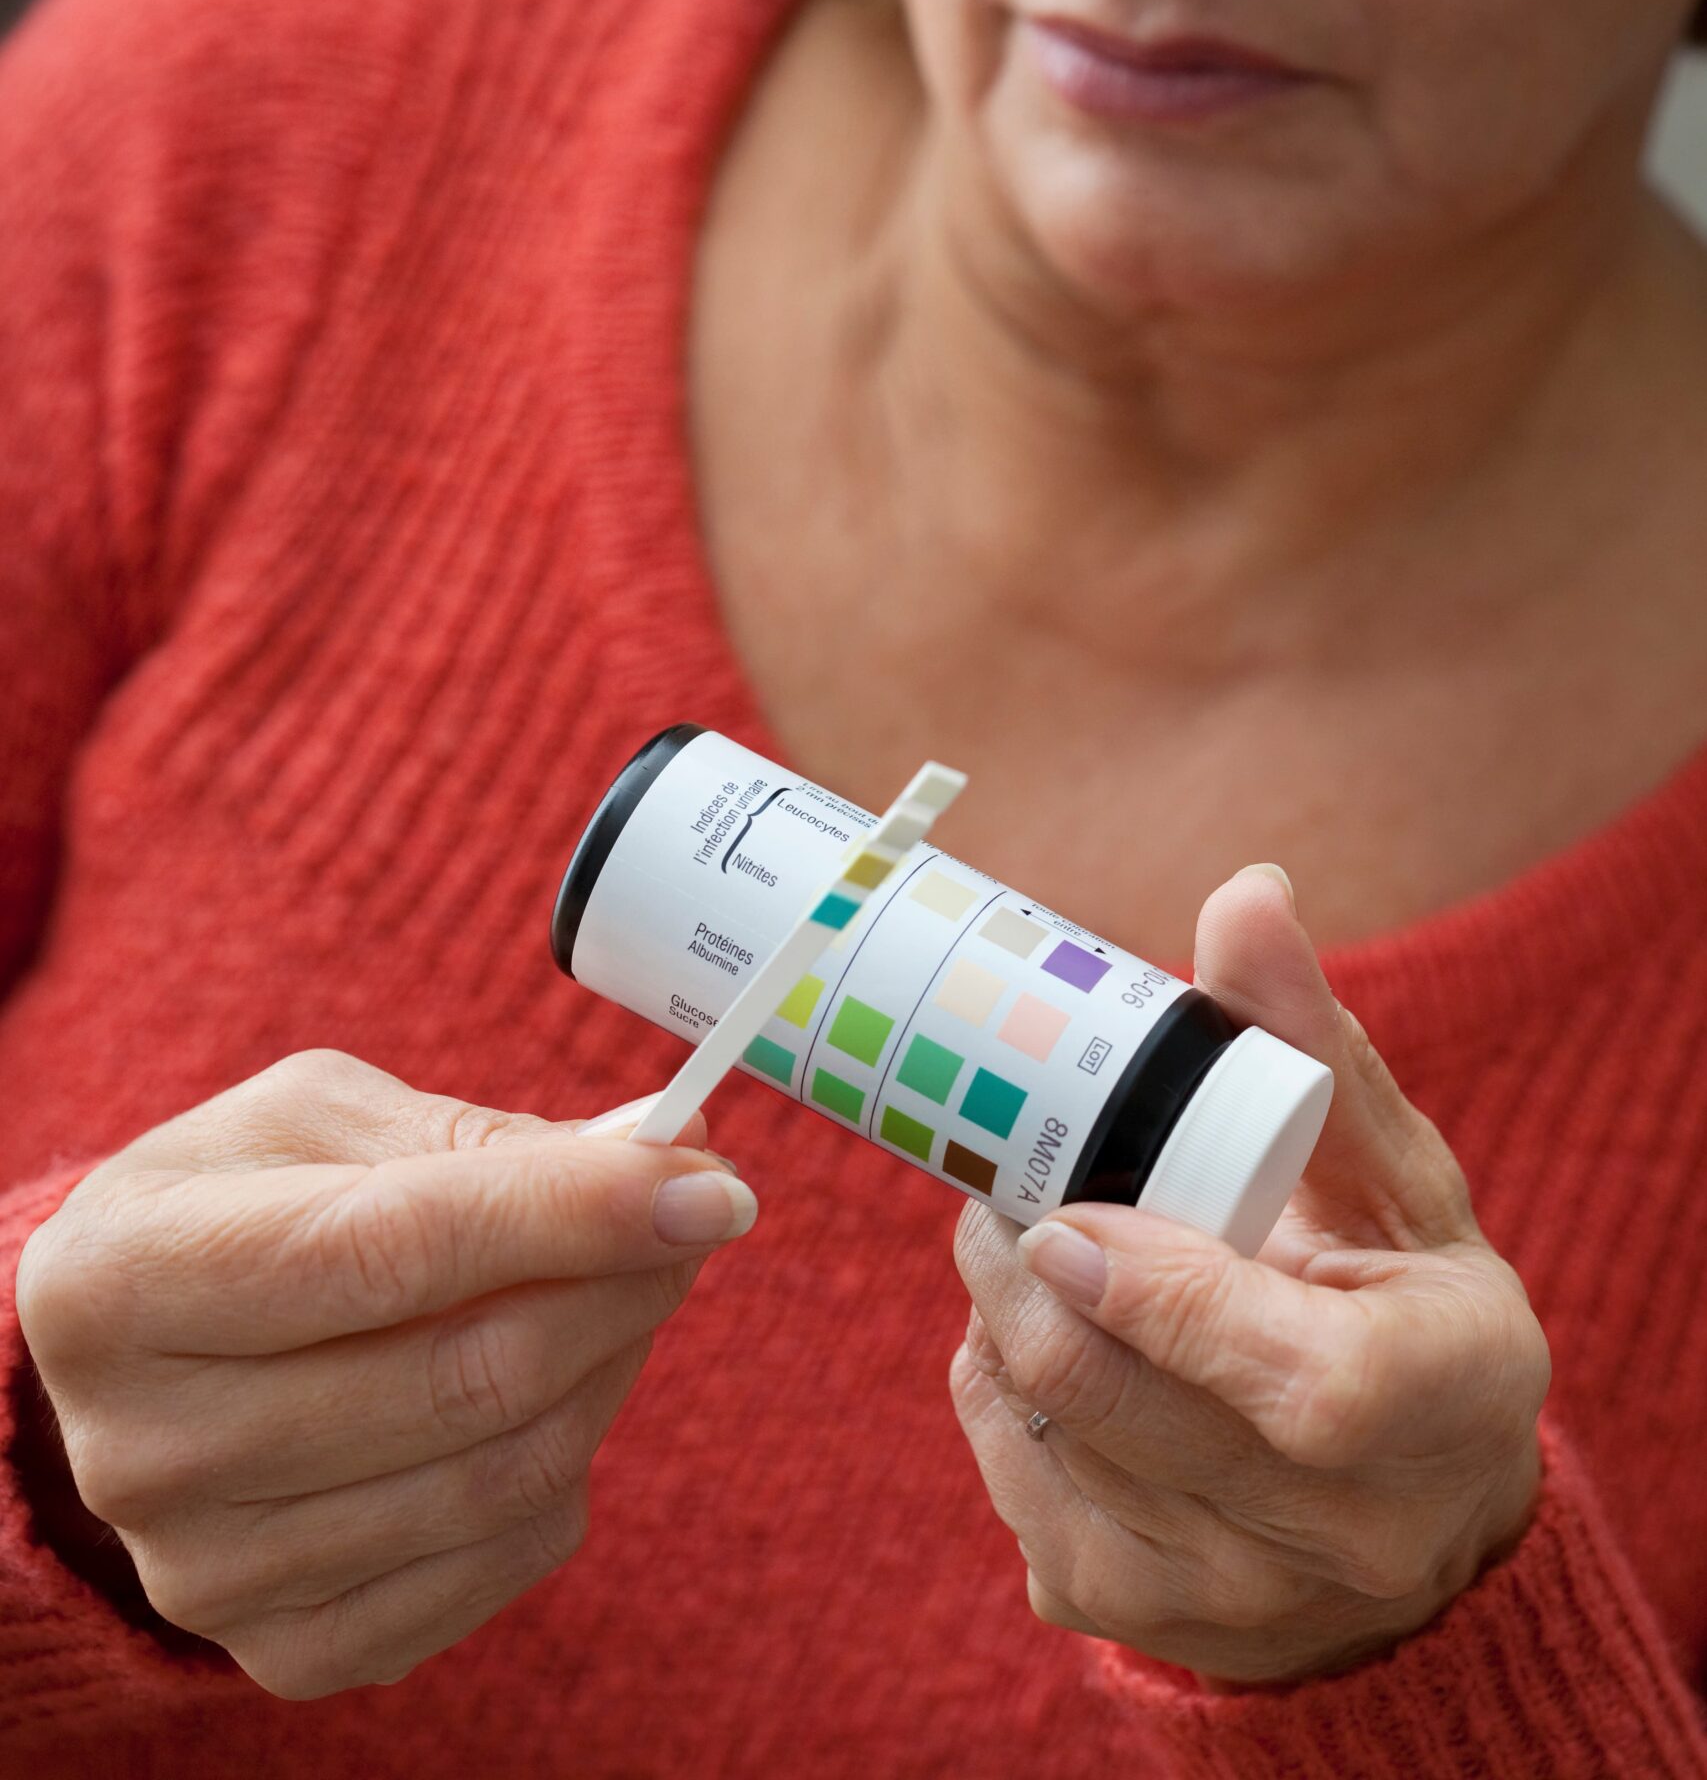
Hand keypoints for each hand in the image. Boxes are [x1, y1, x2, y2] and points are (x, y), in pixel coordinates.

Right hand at [15, 1051, 754, 1697]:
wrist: (131, 1361)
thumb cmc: (237, 1203)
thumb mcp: (315, 1120)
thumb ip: (477, 1138)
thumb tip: (658, 1150)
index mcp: (122, 1280)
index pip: (392, 1250)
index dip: (571, 1214)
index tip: (710, 1181)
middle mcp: (144, 1448)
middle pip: (465, 1376)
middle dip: (622, 1282)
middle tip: (698, 1210)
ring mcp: (210, 1573)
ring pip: (502, 1475)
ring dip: (613, 1362)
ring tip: (633, 1282)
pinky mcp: (286, 1651)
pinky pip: (499, 1563)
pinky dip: (569, 1464)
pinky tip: (563, 1384)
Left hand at [950, 865, 1548, 1687]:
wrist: (1408, 1510)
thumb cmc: (1404, 1307)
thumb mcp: (1395, 1178)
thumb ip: (1312, 1042)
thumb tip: (1247, 894)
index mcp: (1444, 1399)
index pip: (1299, 1382)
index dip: (1163, 1295)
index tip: (1065, 1210)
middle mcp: (1345, 1531)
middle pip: (1122, 1401)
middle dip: (1024, 1269)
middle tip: (996, 1182)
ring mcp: (1235, 1598)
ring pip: (1050, 1435)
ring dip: (1002, 1316)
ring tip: (1023, 1240)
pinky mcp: (1139, 1623)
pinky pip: (1013, 1487)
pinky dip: (999, 1392)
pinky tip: (1038, 1336)